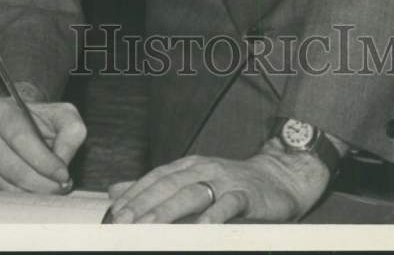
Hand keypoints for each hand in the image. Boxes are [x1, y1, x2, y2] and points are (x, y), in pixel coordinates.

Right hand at [0, 91, 85, 192]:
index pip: (19, 137)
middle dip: (41, 182)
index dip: (42, 160)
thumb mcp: (63, 116)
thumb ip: (70, 133)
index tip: (63, 174)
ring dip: (32, 193)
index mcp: (0, 110)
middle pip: (11, 166)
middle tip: (62, 187)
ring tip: (53, 190)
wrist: (23, 123)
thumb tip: (62, 163)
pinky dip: (20, 199)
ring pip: (5, 184)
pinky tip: (35, 193)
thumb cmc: (44, 120)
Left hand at [107, 148, 330, 223]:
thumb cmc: (231, 184)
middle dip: (143, 204)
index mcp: (188, 165)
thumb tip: (115, 191)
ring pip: (192, 193)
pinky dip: (214, 215)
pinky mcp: (246, 195)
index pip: (155, 178)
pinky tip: (202, 228)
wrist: (279, 177)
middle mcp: (203, 168)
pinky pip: (228, 205)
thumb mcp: (192, 181)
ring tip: (150, 226)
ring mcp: (225, 180)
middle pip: (168, 185)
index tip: (114, 214)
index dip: (134, 195)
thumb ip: (155, 188)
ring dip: (169, 210)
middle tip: (124, 223)